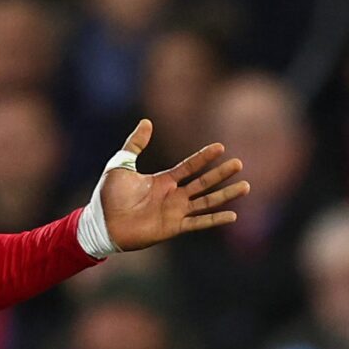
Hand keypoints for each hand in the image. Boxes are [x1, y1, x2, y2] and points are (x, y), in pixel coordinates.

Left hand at [98, 120, 249, 250]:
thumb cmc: (109, 196)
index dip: (204, 157)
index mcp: (163, 181)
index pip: (189, 166)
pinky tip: (232, 215)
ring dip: (226, 194)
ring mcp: (175, 212)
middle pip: (204, 182)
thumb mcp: (121, 164)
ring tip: (246, 186)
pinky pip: (199, 223)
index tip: (220, 147)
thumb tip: (147, 121)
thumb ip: (135, 144)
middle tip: (239, 163)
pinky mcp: (173, 227)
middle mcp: (173, 196)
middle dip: (221, 173)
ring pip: (207, 201)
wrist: (103, 223)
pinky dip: (215, 219)